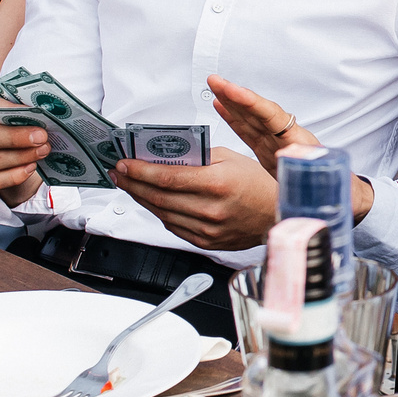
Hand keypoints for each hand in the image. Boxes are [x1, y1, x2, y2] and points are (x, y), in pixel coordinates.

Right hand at [0, 79, 46, 206]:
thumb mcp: (11, 96)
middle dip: (17, 139)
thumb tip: (45, 109)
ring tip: (42, 151)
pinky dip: (12, 176)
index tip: (36, 114)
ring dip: (20, 158)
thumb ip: (22, 99)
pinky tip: (30, 168)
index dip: (11, 110)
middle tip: (42, 138)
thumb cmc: (8, 106)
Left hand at [111, 148, 277, 251]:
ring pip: (162, 214)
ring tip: (130, 185)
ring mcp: (207, 229)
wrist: (277, 214)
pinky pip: (173, 227)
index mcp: (218, 184)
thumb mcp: (230, 158)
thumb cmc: (258, 183)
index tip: (124, 163)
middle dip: (133, 183)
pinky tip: (152, 201)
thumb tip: (165, 154)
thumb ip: (197, 156)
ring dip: (141, 198)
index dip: (141, 171)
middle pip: (159, 197)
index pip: (168, 177)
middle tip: (119, 173)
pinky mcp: (206, 242)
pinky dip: (159, 213)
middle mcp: (211, 209)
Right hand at [206, 76, 374, 219]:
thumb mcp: (325, 181)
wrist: (343, 195)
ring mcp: (276, 142)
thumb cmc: (337, 189)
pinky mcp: (268, 149)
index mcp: (299, 142)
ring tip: (214, 86)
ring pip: (251, 118)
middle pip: (259, 112)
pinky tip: (221, 106)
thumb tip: (294, 158)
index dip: (254, 105)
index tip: (236, 92)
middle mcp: (286, 137)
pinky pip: (248, 130)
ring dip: (232, 102)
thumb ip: (310, 169)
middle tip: (216, 81)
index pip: (274, 117)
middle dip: (236, 96)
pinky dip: (234, 118)